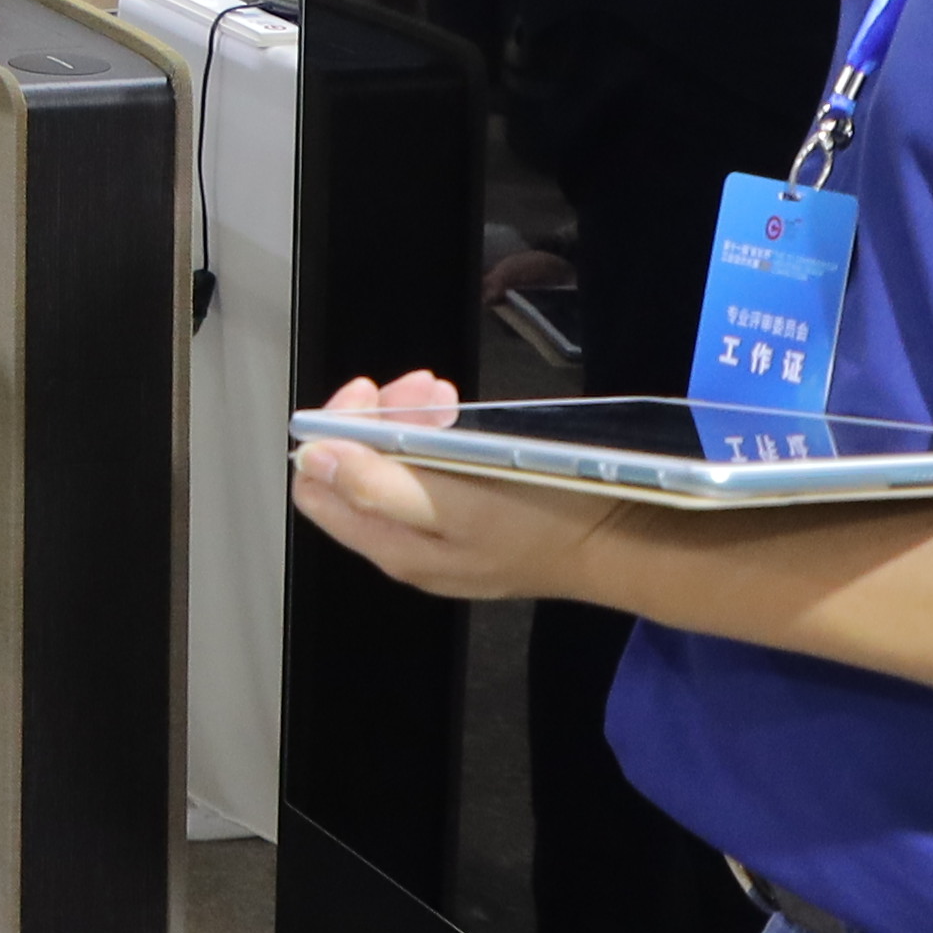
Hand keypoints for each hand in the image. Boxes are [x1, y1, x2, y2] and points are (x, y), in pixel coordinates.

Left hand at [285, 372, 613, 603]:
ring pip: (394, 462)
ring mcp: (437, 530)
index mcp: (393, 546)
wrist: (621, 544)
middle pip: (355, 470)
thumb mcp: (460, 505)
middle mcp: (404, 543)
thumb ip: (381, 488)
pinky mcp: (468, 515)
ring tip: (442, 392)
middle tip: (419, 386)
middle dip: (376, 419)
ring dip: (407, 418)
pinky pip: (431, 469)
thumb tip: (312, 460)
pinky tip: (457, 414)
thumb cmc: (547, 525)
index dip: (331, 436)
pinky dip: (436, 434)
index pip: (318, 488)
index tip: (367, 396)